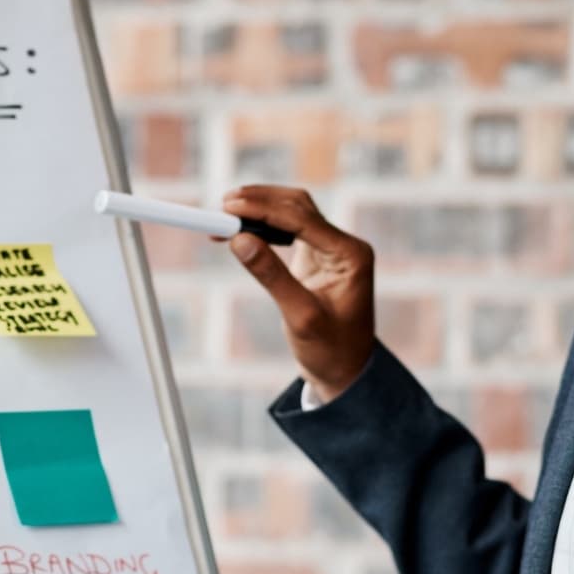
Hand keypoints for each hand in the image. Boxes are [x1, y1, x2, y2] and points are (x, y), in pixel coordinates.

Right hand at [222, 186, 374, 401]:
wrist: (345, 371)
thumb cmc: (330, 350)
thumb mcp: (300, 317)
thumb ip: (272, 276)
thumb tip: (239, 239)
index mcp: (351, 255)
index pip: (302, 219)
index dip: (264, 208)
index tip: (229, 206)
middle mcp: (344, 245)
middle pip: (298, 206)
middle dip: (260, 202)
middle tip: (222, 205)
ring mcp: (331, 248)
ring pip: (292, 212)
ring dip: (259, 210)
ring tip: (224, 216)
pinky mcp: (317, 256)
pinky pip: (288, 230)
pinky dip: (262, 227)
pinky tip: (239, 230)